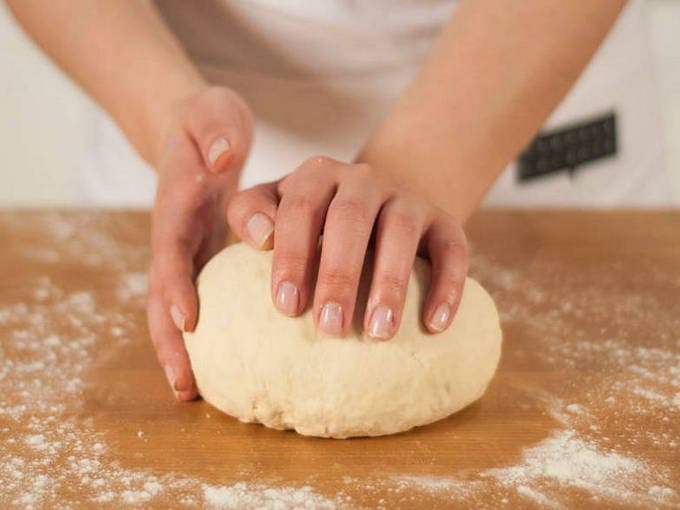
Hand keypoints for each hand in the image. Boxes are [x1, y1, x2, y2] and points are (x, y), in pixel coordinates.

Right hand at [147, 86, 252, 399]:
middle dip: (169, 340)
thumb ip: (217, 130)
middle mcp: (175, 238)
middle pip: (163, 295)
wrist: (195, 133)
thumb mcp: (215, 114)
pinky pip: (197, 303)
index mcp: (176, 207)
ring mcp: (185, 254)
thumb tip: (224, 157)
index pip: (172, 249)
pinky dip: (202, 337)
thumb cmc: (209, 124)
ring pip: (174, 308)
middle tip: (186, 385)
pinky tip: (217, 368)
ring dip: (181, 351)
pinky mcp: (200, 261)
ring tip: (196, 395)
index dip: (177, 285)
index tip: (190, 320)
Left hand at [227, 156, 467, 339]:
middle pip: (350, 218)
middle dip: (339, 274)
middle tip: (330, 328)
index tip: (286, 306)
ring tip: (378, 333)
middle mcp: (363, 180)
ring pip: (401, 231)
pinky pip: (453, 248)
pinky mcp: (444, 221)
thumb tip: (259, 237)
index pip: (299, 208)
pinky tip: (435, 325)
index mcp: (317, 176)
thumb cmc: (314, 219)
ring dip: (390, 283)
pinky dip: (447, 285)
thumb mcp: (276, 205)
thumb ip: (250, 213)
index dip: (292, 255)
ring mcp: (407, 198)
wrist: (377, 205)